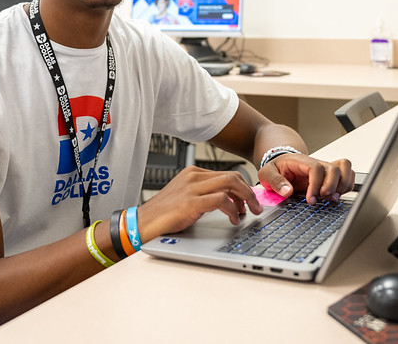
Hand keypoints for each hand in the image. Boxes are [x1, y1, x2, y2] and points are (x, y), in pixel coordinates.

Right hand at [138, 165, 263, 241]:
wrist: (141, 224)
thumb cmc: (163, 215)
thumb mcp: (186, 199)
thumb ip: (205, 196)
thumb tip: (229, 202)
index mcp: (192, 174)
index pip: (226, 174)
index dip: (242, 187)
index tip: (249, 200)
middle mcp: (193, 177)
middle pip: (232, 176)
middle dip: (248, 191)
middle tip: (256, 207)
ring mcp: (192, 188)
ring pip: (230, 183)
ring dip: (245, 198)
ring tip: (249, 212)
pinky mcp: (191, 202)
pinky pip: (221, 199)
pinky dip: (232, 209)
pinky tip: (234, 219)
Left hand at [258, 153, 352, 203]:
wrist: (281, 164)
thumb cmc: (276, 168)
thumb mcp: (266, 173)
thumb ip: (275, 181)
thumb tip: (287, 191)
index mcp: (301, 162)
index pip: (316, 168)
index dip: (316, 184)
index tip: (310, 199)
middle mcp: (316, 163)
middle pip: (334, 168)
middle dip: (331, 186)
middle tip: (322, 198)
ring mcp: (325, 168)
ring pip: (345, 169)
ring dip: (343, 185)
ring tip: (332, 198)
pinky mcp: (330, 175)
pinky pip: (348, 174)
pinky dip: (347, 186)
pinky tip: (336, 195)